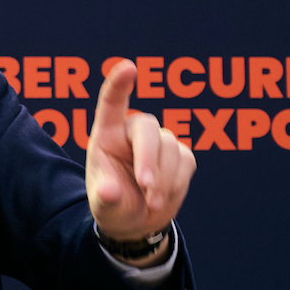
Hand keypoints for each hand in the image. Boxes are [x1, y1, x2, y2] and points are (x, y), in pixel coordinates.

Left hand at [85, 60, 195, 259]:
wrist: (136, 222)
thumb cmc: (113, 206)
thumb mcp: (103, 207)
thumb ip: (105, 198)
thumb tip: (109, 191)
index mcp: (106, 135)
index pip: (111, 103)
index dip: (119, 84)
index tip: (128, 67)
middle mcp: (132, 132)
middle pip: (148, 128)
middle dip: (149, 158)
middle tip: (146, 186)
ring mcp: (159, 141)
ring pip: (170, 148)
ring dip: (164, 179)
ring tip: (151, 203)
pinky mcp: (181, 155)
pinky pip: (186, 162)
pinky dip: (176, 183)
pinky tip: (161, 198)